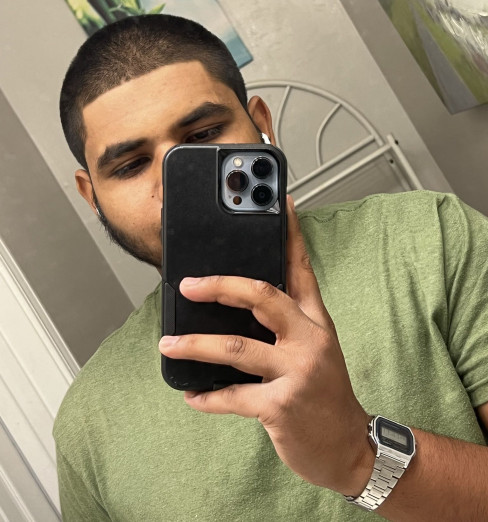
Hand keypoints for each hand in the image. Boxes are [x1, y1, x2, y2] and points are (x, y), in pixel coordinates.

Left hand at [159, 196, 372, 494]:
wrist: (348, 445)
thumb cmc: (326, 392)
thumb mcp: (316, 348)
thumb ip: (286, 322)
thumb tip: (238, 301)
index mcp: (316, 321)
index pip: (301, 268)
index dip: (291, 234)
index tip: (280, 202)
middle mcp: (309, 339)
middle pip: (263, 296)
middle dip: (221, 286)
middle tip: (188, 285)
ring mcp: (297, 372)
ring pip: (236, 348)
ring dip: (196, 344)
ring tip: (167, 344)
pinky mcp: (281, 406)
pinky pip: (233, 396)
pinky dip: (208, 397)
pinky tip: (191, 395)